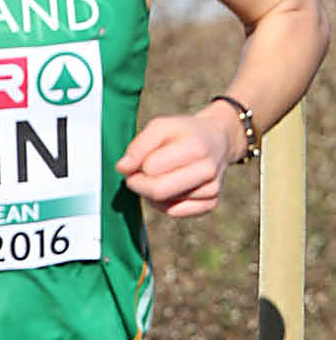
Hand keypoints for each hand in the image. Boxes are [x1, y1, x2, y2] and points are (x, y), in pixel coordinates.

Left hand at [116, 108, 233, 215]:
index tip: (139, 159)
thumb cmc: (183, 133)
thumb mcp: (160, 126)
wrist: (217, 141)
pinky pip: (174, 213)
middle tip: (137, 175)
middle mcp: (207, 170)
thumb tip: (122, 169)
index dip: (138, 165)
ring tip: (162, 175)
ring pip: (164, 204)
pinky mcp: (210, 204)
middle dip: (139, 185)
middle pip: (157, 191)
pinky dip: (165, 203)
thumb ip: (138, 146)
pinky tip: (171, 188)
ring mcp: (211, 189)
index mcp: (195, 147)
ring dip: (152, 193)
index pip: (150, 168)